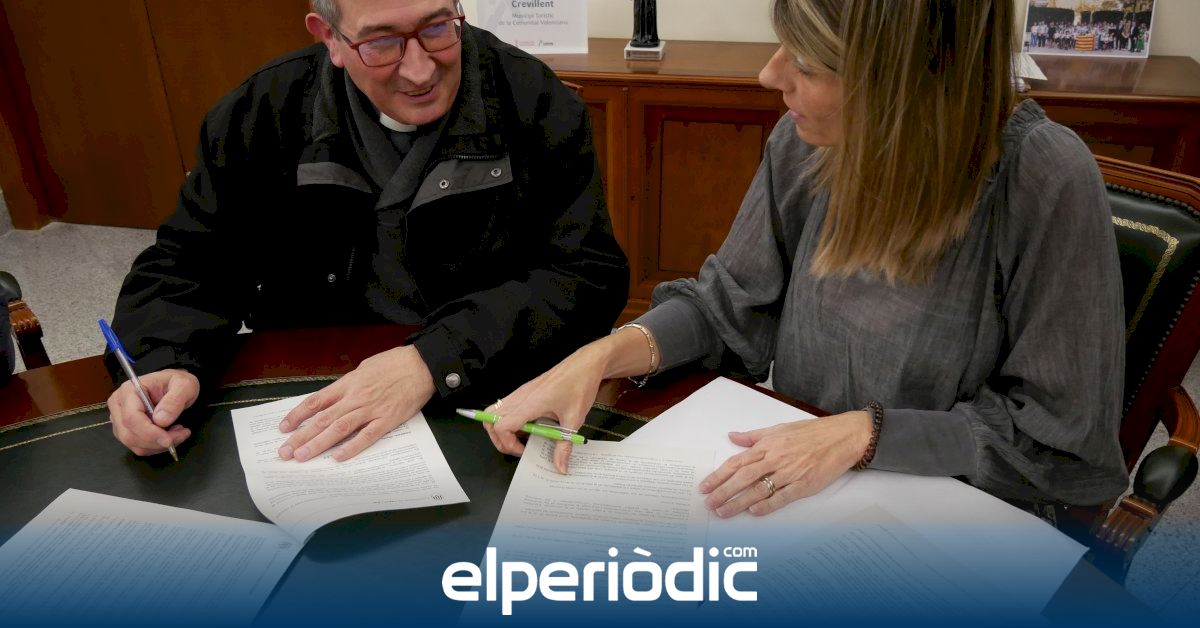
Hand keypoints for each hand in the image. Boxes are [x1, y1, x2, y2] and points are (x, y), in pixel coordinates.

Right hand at [107, 368, 198, 455]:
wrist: (175, 386)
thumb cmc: (177, 382)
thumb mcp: (184, 385)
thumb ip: (174, 400)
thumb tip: (161, 420)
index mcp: (128, 390)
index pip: (131, 418)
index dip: (149, 433)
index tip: (169, 440)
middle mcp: (118, 405)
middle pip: (130, 434)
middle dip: (156, 441)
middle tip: (181, 435)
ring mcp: (119, 419)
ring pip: (133, 443)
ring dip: (157, 445)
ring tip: (178, 433)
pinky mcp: (125, 430)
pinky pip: (137, 446)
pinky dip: (155, 446)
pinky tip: (169, 436)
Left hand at [277, 345, 434, 461]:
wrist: (421, 365)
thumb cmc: (395, 364)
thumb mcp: (364, 368)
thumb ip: (349, 384)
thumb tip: (335, 396)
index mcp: (348, 384)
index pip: (315, 402)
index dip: (297, 416)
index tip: (284, 428)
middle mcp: (355, 398)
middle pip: (322, 419)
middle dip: (300, 437)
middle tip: (285, 452)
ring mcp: (371, 409)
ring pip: (339, 429)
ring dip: (318, 444)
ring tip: (302, 456)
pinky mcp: (387, 419)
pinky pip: (366, 436)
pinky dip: (352, 447)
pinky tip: (338, 457)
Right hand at [485, 343, 607, 473]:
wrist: (585, 364)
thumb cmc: (580, 387)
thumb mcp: (574, 420)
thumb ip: (564, 446)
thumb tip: (560, 468)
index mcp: (529, 403)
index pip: (501, 426)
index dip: (507, 443)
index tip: (524, 450)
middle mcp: (520, 397)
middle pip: (489, 419)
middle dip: (498, 439)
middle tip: (517, 448)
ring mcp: (520, 392)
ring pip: (495, 412)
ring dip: (503, 429)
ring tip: (523, 438)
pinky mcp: (525, 391)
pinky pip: (507, 407)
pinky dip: (511, 420)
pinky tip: (530, 426)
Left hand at [699, 411, 872, 517]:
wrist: (842, 437)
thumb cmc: (811, 433)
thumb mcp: (778, 429)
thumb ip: (753, 436)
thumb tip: (733, 436)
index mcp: (767, 446)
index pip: (736, 463)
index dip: (718, 476)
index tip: (705, 486)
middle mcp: (775, 460)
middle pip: (742, 478)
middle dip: (723, 492)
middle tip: (709, 504)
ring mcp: (789, 473)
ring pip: (758, 490)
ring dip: (738, 503)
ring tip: (723, 512)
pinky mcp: (804, 485)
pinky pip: (782, 497)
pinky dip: (767, 505)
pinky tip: (754, 512)